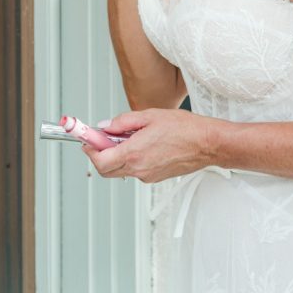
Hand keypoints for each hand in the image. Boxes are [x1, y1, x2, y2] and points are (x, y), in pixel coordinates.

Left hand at [81, 108, 213, 182]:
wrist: (207, 144)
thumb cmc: (184, 128)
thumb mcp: (150, 115)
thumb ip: (123, 121)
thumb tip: (104, 126)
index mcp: (134, 153)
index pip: (100, 160)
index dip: (90, 150)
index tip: (86, 139)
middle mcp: (138, 169)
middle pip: (106, 169)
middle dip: (99, 154)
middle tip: (101, 138)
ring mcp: (147, 176)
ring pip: (121, 169)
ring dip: (116, 155)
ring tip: (128, 136)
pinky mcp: (155, 177)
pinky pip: (135, 169)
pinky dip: (130, 158)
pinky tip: (142, 143)